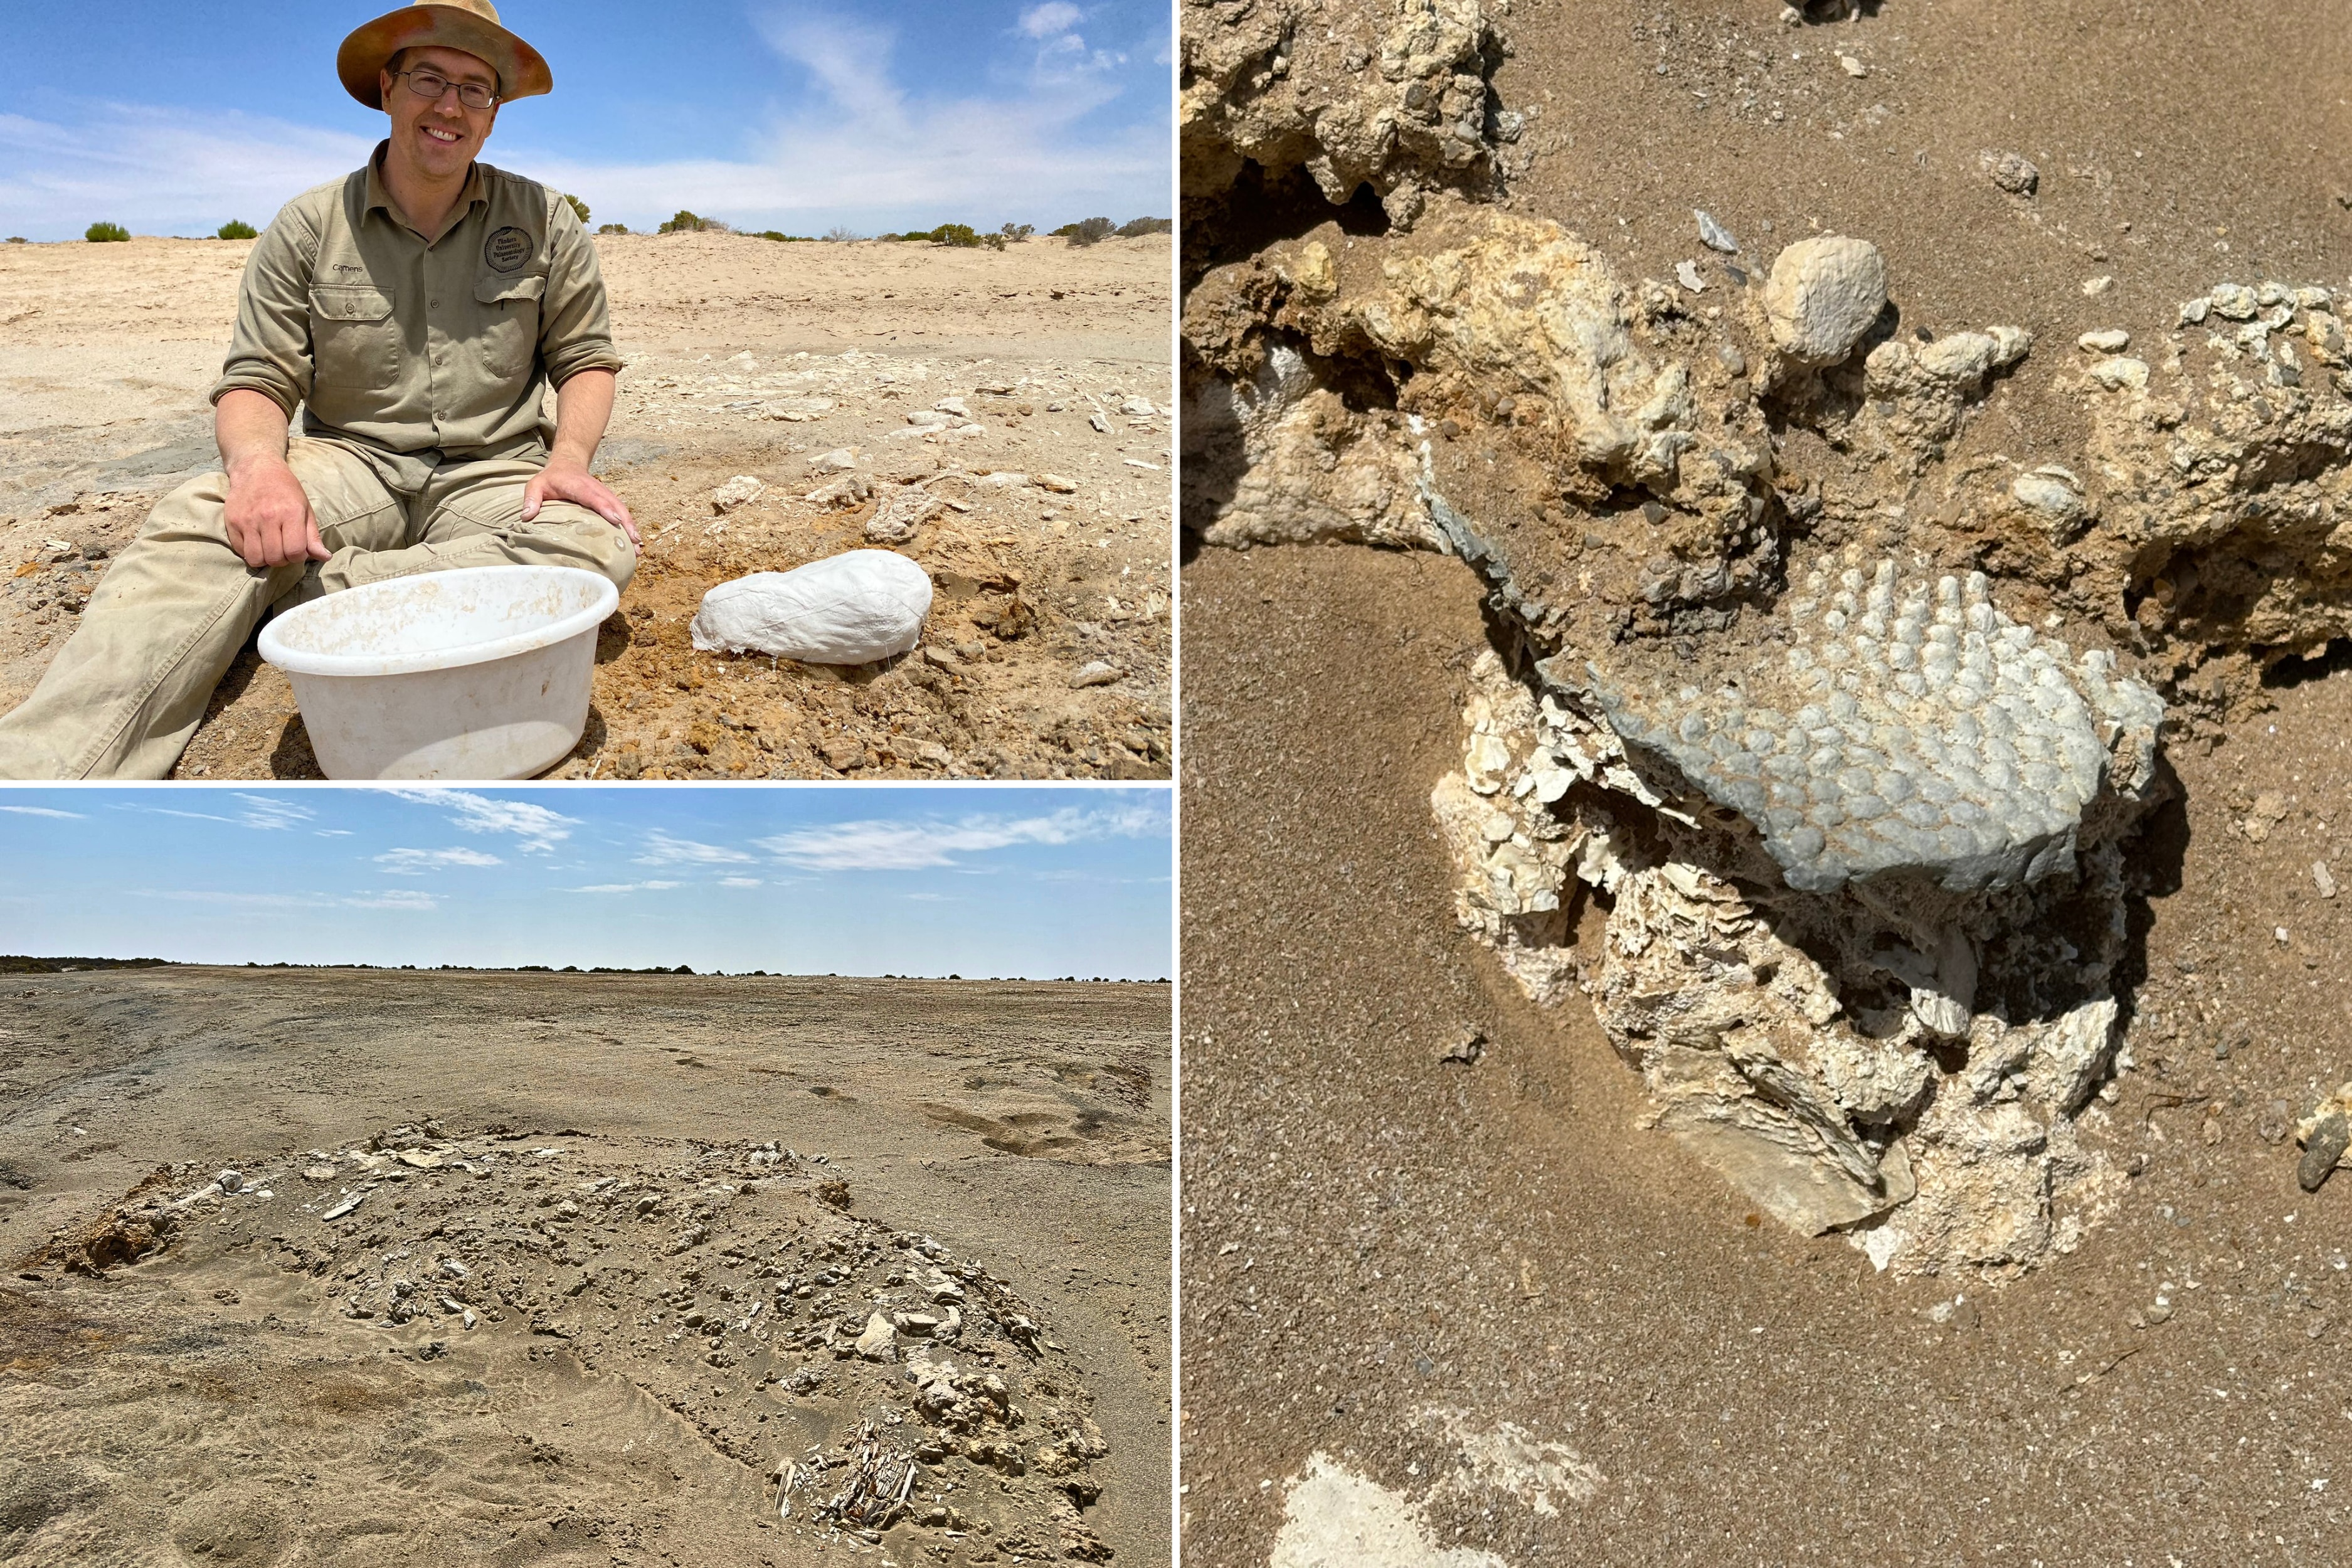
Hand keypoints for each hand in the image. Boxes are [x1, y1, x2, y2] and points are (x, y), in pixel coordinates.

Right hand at [223, 455, 327, 568]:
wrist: (256, 469)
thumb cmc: (285, 490)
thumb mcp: (305, 509)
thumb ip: (313, 536)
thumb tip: (325, 557)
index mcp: (290, 513)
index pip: (295, 552)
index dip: (298, 556)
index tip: (297, 549)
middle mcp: (268, 517)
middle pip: (275, 558)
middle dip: (282, 559)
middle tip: (282, 549)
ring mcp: (247, 520)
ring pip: (255, 558)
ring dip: (265, 559)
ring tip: (269, 548)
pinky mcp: (231, 522)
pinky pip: (240, 550)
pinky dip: (249, 552)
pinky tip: (256, 541)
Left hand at [523, 458, 638, 545]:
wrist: (567, 464)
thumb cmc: (550, 478)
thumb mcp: (535, 484)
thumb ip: (531, 499)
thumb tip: (526, 517)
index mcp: (579, 486)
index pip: (594, 497)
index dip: (605, 508)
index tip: (614, 520)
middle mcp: (596, 490)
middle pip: (615, 505)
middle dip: (625, 523)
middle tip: (633, 541)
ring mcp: (605, 495)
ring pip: (622, 510)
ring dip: (631, 527)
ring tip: (638, 547)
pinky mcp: (609, 501)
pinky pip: (622, 513)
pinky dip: (629, 526)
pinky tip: (635, 543)